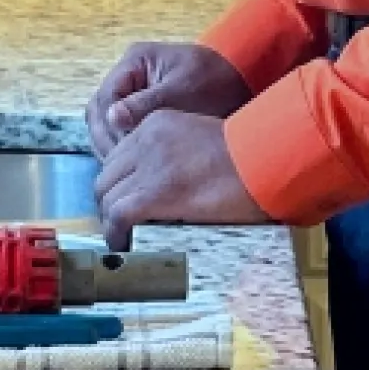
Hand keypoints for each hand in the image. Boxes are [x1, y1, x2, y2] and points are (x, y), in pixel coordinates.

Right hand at [85, 42, 251, 158]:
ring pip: (107, 120)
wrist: (240, 76)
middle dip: (106, 137)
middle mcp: (129, 73)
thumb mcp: (182, 91)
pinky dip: (124, 143)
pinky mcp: (143, 105)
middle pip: (100, 108)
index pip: (107, 96)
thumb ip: (146, 104)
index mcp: (135, 61)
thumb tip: (113, 118)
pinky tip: (134, 164)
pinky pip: (122, 126)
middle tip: (119, 166)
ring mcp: (134, 89)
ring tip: (124, 170)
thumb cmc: (214, 79)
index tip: (124, 151)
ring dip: (112, 143)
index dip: (110, 125)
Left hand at [94, 108, 269, 251]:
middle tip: (122, 223)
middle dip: (110, 201)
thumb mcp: (199, 140)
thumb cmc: (244, 154)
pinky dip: (115, 233)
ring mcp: (148, 165)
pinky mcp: (155, 192)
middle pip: (106, 175)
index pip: (118, 155)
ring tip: (124, 237)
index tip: (126, 201)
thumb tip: (162, 186)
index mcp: (157, 123)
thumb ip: (174, 153)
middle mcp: (146, 139)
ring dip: (112, 220)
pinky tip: (124, 246)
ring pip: (107, 195)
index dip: (119, 183)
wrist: (262, 158)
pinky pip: (118, 215)